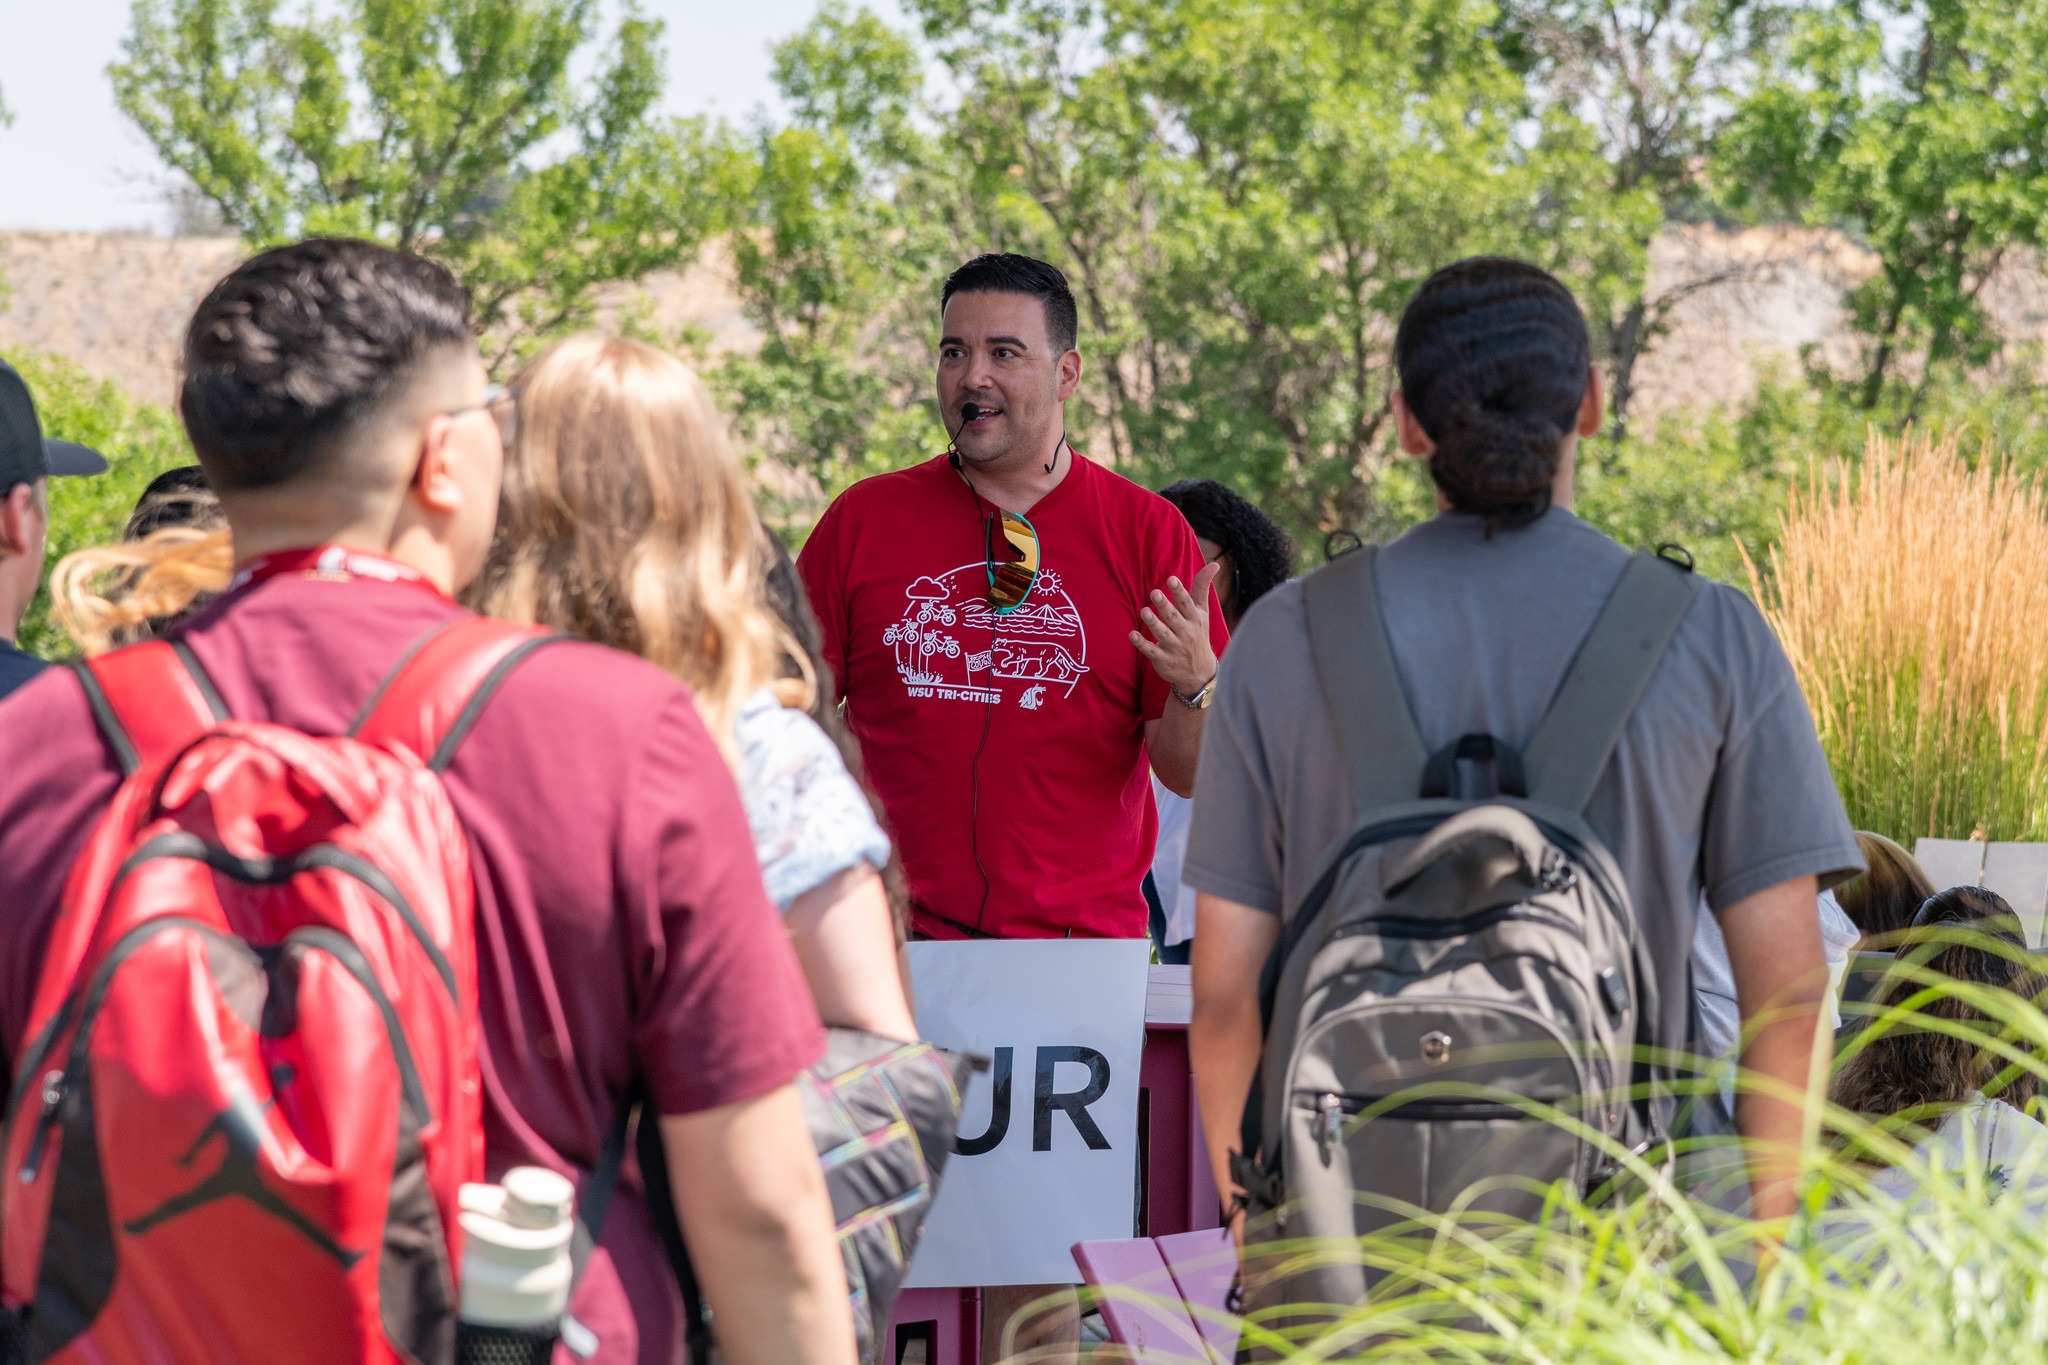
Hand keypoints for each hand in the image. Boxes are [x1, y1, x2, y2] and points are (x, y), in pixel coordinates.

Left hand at [1131, 560, 1221, 696]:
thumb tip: (1214, 564)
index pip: (1187, 604)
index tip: (1171, 579)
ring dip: (1153, 623)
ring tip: (1144, 611)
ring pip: (1162, 633)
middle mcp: (1186, 633)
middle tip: (1154, 592)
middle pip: (1174, 617)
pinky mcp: (1163, 660)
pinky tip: (1132, 634)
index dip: (1179, 591)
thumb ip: (1202, 588)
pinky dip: (1141, 643)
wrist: (1199, 673)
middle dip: (1164, 605)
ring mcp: (1174, 647)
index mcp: (1195, 619)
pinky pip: (1151, 651)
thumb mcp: (1202, 612)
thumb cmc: (1198, 634)